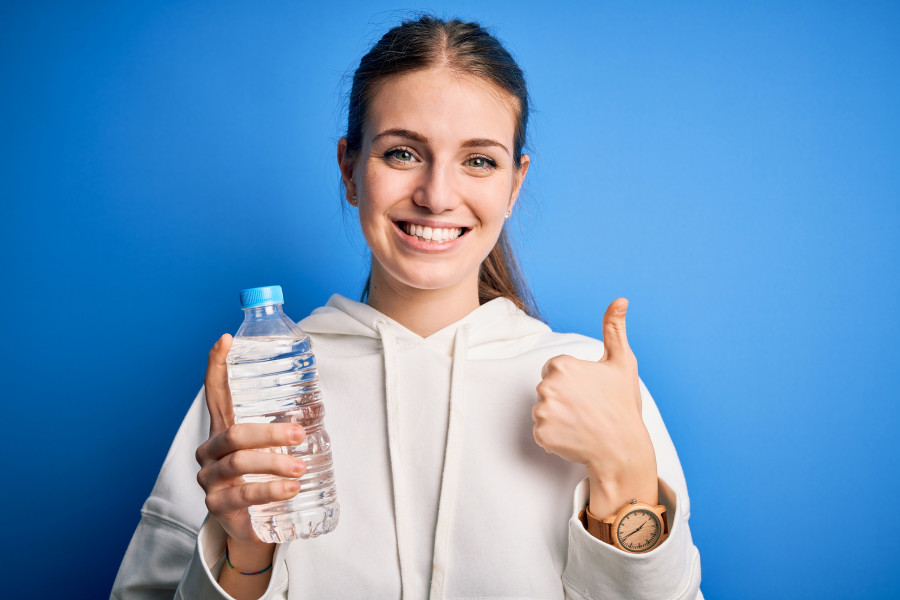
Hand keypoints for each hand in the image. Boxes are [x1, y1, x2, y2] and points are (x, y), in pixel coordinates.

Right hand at [194, 334, 307, 558]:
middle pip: (235, 433)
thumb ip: (284, 427)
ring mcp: (210, 479)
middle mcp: (210, 450)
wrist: (253, 524)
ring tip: (301, 468)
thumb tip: (318, 406)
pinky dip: (271, 489)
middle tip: (299, 435)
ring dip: (274, 463)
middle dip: (270, 432)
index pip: (215, 392)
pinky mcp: (217, 505)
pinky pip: (243, 495)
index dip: (217, 366)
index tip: (225, 339)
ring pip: (240, 463)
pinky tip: (291, 488)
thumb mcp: (271, 449)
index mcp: (223, 429)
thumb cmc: (265, 476)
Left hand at [532, 298, 657, 515]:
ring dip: (558, 417)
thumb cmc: (623, 405)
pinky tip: (575, 436)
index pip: (554, 369)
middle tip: (588, 408)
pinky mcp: (541, 434)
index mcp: (562, 366)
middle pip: (547, 388)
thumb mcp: (622, 363)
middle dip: (563, 397)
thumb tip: (620, 300)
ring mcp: (542, 412)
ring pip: (543, 409)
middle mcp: (547, 386)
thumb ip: (614, 329)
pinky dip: (555, 436)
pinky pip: (542, 431)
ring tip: (582, 423)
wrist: (623, 449)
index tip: (589, 391)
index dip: (573, 380)